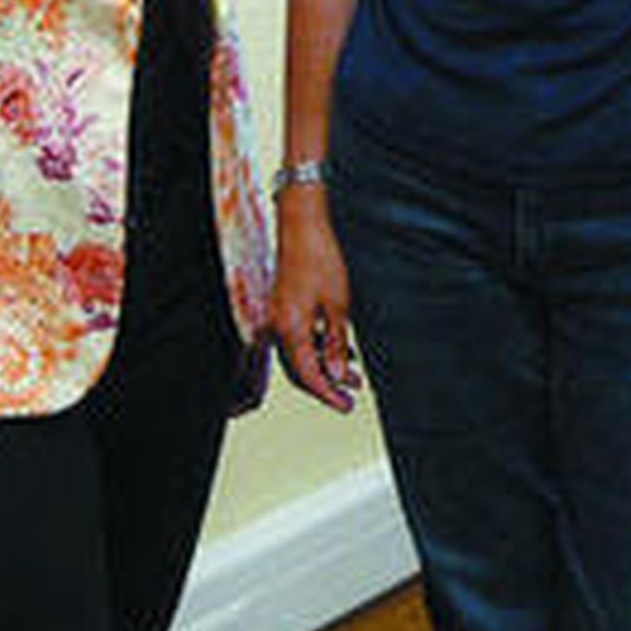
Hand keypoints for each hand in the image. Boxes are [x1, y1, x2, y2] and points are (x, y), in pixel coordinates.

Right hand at [271, 191, 360, 412]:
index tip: (346, 406)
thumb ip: (336, 343)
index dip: (328, 394)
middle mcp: (278, 327)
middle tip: (350, 397)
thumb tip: (338, 376)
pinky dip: (317, 347)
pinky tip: (340, 349)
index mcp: (290, 329)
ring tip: (353, 375)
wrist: (301, 224)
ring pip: (299, 354)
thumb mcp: (338, 304)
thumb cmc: (320, 259)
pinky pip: (298, 337)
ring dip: (324, 366)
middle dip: (326, 385)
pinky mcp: (283, 307)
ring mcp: (278, 317)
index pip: (308, 375)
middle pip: (300, 370)